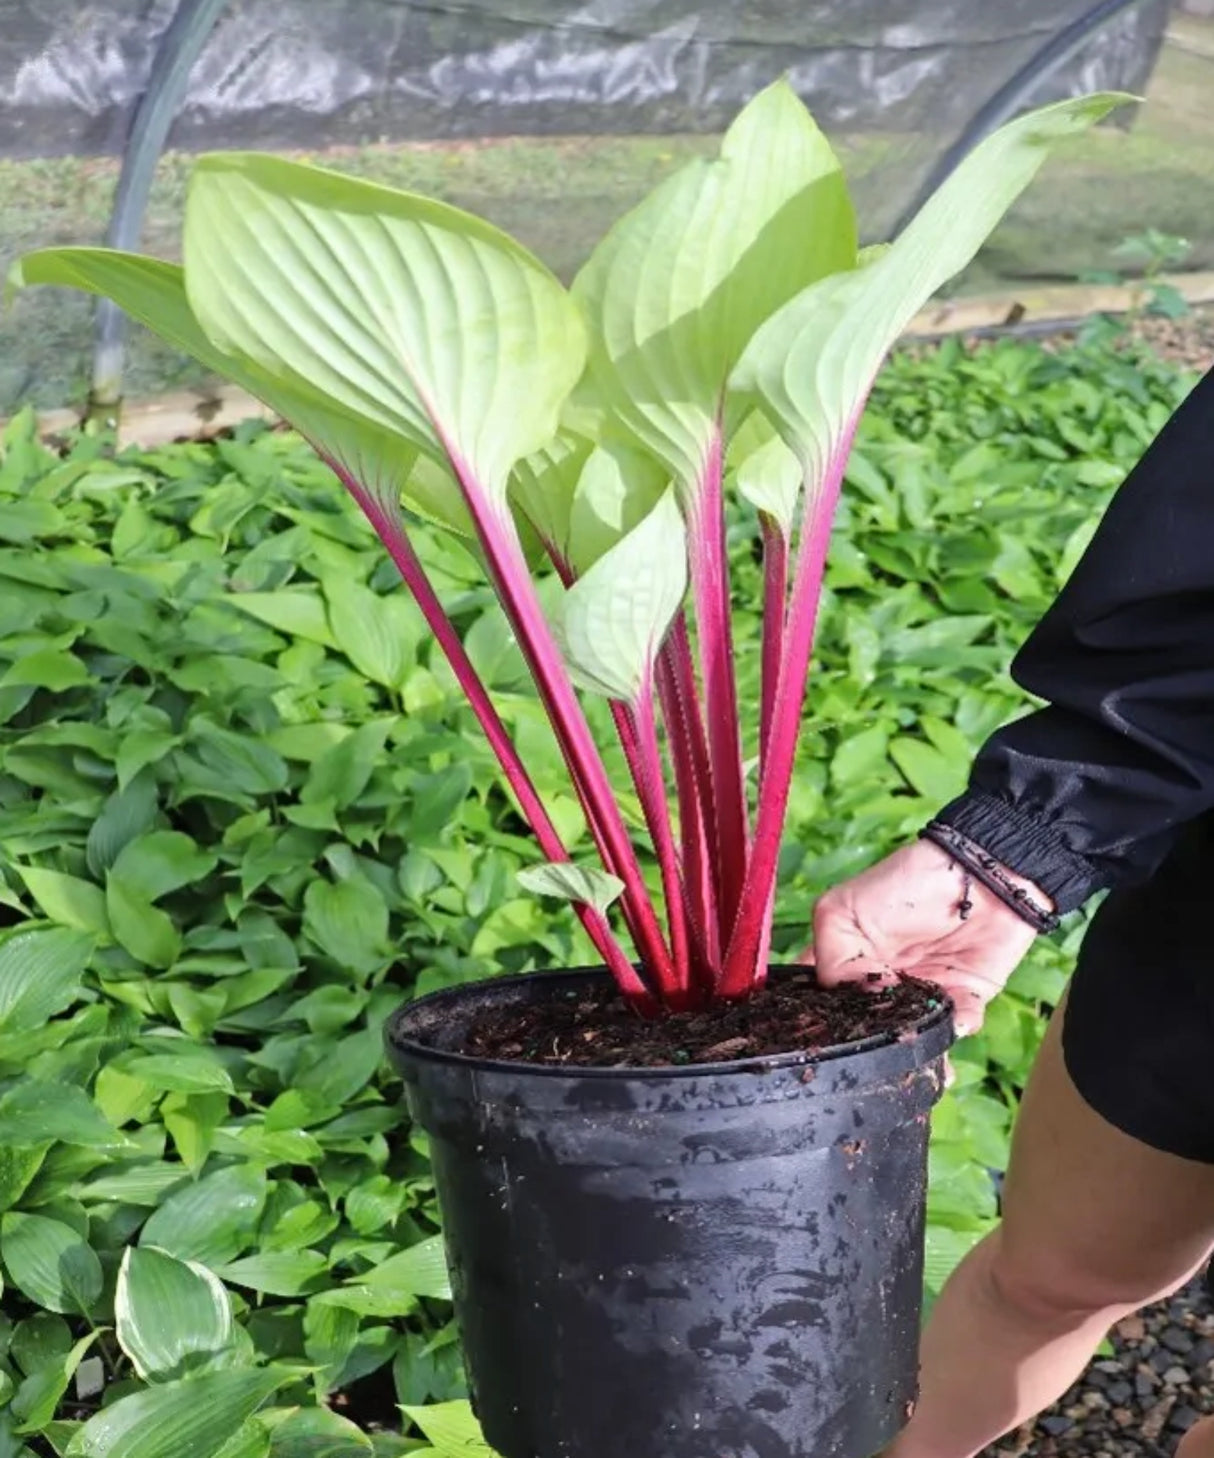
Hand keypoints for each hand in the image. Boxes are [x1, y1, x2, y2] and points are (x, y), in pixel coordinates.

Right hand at [811, 839, 1045, 1035]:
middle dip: (874, 1046)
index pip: (823, 1004)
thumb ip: (834, 963)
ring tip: (919, 1051)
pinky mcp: (964, 998)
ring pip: (912, 1038)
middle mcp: (882, 985)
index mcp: (847, 963)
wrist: (979, 869)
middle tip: (879, 1047)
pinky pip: (957, 1027)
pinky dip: (957, 1026)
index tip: (833, 1033)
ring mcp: (922, 994)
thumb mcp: (842, 911)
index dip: (825, 1023)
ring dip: (917, 1048)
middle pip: (870, 1031)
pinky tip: (955, 1018)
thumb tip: (859, 1010)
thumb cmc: (905, 880)